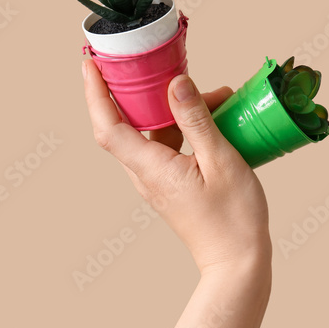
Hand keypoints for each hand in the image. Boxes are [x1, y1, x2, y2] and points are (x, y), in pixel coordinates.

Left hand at [82, 59, 271, 275]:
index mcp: (152, 168)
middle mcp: (146, 175)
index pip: (108, 125)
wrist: (238, 263)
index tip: (90, 64)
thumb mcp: (221, 160)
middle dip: (138, 90)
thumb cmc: (234, 217)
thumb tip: (175, 82)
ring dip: (173, 109)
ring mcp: (158, 182)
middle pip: (125, 125)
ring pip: (152, 134)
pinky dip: (184, 127)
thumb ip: (197, 120)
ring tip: (214, 95)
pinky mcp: (173, 185)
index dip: (95, 93)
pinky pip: (168, 146)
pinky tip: (214, 118)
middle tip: (153, 64)